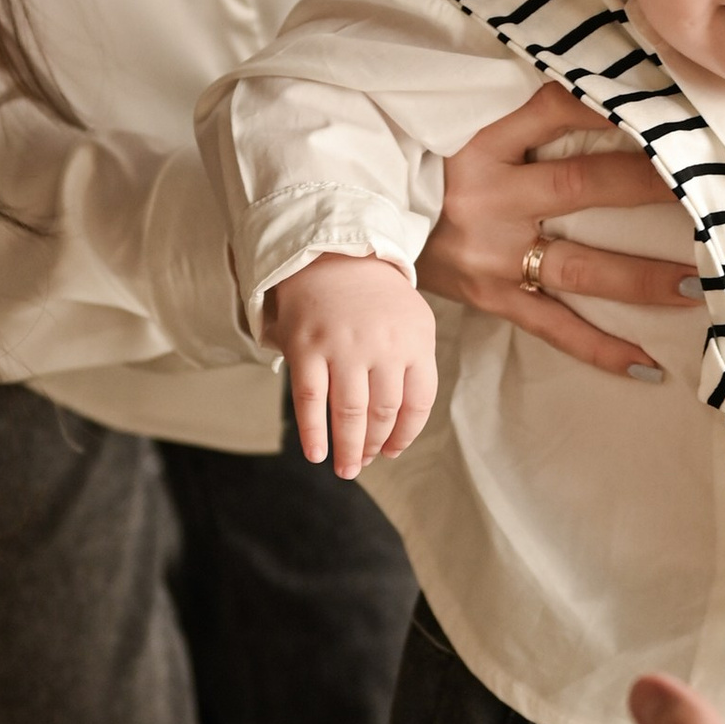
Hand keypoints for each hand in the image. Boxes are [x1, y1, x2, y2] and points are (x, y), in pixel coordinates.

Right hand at [267, 254, 438, 476]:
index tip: (392, 451)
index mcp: (415, 341)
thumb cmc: (376, 299)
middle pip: (383, 413)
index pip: (417, 404)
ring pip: (349, 413)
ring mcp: (343, 346)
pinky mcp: (307, 346)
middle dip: (374, 446)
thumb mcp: (412, 322)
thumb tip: (399, 427)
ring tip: (346, 468)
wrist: (332, 255)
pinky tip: (316, 453)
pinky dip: (313, 432)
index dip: (405, 435)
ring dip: (349, 448)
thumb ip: (415, 367)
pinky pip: (310, 400)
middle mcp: (382, 345)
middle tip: (364, 462)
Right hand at [415, 85, 695, 379]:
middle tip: (709, 186)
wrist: (354, 234)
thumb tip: (595, 77)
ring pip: (579, 266)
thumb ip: (516, 104)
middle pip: (580, 185)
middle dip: (648, 184)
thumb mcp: (456, 123)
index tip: (663, 98)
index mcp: (477, 141)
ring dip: (641, 277)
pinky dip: (601, 349)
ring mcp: (490, 254)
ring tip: (697, 281)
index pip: (554, 109)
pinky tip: (648, 365)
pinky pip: (554, 327)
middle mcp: (487, 197)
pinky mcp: (491, 297)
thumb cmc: (421, 167)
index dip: (607, 102)